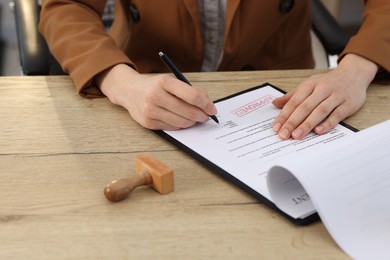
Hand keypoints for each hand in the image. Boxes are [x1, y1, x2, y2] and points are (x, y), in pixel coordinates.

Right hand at [97, 64, 217, 129]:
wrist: (129, 91)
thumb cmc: (155, 86)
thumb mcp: (171, 81)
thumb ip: (190, 90)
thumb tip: (208, 105)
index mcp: (164, 82)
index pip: (191, 95)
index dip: (205, 104)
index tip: (212, 108)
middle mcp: (155, 96)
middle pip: (188, 111)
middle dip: (201, 116)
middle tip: (206, 116)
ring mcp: (150, 111)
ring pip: (181, 122)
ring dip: (192, 122)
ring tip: (195, 118)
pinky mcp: (148, 123)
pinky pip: (172, 127)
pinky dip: (180, 125)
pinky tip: (181, 119)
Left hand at [272, 54, 378, 139]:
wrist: (354, 74)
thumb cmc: (328, 83)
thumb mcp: (309, 85)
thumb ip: (292, 96)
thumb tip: (275, 103)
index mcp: (310, 84)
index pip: (294, 101)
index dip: (284, 115)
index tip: (276, 127)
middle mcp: (323, 89)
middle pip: (305, 107)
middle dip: (292, 122)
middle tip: (283, 134)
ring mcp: (336, 96)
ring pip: (320, 111)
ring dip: (307, 124)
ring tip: (296, 135)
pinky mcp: (349, 104)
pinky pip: (337, 115)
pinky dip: (327, 123)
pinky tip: (318, 131)